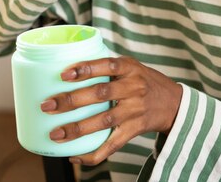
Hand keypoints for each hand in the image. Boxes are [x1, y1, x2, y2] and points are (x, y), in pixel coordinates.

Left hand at [40, 56, 182, 165]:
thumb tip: (70, 68)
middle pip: (100, 94)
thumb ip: (107, 66)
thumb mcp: (131, 66)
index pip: (107, 65)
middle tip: (48, 105)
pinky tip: (74, 156)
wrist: (173, 102)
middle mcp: (132, 88)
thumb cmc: (144, 80)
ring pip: (103, 121)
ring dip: (77, 129)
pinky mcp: (133, 130)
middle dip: (71, 100)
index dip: (85, 69)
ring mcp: (133, 111)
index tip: (63, 74)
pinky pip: (112, 145)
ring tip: (55, 133)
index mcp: (130, 68)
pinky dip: (93, 154)